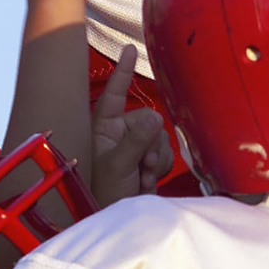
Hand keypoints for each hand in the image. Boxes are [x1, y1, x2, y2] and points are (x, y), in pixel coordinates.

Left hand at [90, 47, 173, 205]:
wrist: (115, 218)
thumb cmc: (103, 192)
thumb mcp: (118, 165)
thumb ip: (137, 141)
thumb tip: (156, 118)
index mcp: (103, 127)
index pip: (114, 93)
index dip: (123, 71)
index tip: (130, 49)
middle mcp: (118, 132)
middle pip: (149, 120)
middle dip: (151, 144)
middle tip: (142, 165)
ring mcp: (133, 146)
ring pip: (160, 137)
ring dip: (155, 160)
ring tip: (140, 178)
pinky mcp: (147, 160)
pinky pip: (166, 153)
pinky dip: (160, 168)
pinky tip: (145, 183)